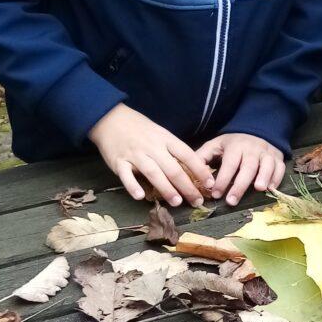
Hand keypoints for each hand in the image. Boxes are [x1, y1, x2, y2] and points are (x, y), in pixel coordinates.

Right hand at [88, 104, 212, 206]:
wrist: (111, 119)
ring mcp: (135, 155)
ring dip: (166, 189)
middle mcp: (152, 147)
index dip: (199, 169)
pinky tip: (140, 196)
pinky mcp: (119, 162)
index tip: (210, 183)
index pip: (187, 154)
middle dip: (187, 186)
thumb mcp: (161, 134)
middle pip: (173, 168)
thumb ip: (173, 150)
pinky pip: (126, 176)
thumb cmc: (140, 129)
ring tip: (177, 202)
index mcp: (165, 139)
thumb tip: (193, 169)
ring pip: (153, 173)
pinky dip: (133, 186)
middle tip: (197, 201)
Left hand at [195, 132, 285, 205]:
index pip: (229, 164)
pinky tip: (271, 188)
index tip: (216, 194)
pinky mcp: (278, 158)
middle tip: (232, 201)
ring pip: (267, 165)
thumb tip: (189, 171)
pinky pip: (280, 167)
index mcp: (235, 146)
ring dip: (264, 176)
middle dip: (240, 184)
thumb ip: (203, 157)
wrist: (257, 130)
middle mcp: (252, 149)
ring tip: (259, 189)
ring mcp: (267, 153)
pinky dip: (277, 177)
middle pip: (247, 167)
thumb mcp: (217, 145)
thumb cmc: (234, 143)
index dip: (223, 179)